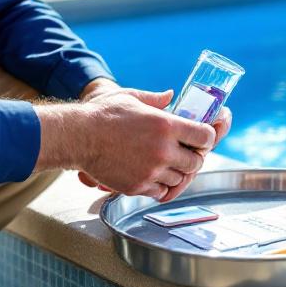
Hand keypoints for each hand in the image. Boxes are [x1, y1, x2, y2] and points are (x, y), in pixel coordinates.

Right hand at [36, 87, 214, 199]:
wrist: (78, 137)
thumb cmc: (103, 114)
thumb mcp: (131, 97)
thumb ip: (155, 99)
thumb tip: (170, 95)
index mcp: (166, 125)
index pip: (205, 137)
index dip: (206, 138)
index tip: (201, 138)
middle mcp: (163, 150)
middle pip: (196, 162)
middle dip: (193, 158)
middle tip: (184, 153)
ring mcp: (151, 171)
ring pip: (180, 179)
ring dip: (177, 173)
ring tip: (166, 164)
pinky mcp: (137, 186)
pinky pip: (161, 191)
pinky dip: (160, 186)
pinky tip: (153, 175)